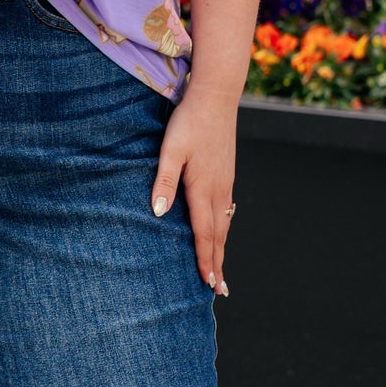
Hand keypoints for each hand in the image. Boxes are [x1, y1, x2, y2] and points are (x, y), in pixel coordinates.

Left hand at [150, 86, 236, 294]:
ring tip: (221, 270)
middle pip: (219, 235)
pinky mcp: (226, 174)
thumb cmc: (189, 122)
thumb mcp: (170, 150)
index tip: (208, 283)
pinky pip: (226, 210)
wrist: (216, 97)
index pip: (205, 233)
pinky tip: (220, 232)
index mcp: (203, 188)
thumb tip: (159, 213)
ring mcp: (225, 182)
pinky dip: (224, 229)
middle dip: (218, 263)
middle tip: (219, 290)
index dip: (206, 260)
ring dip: (222, 248)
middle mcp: (219, 189)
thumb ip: (164, 182)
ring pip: (225, 223)